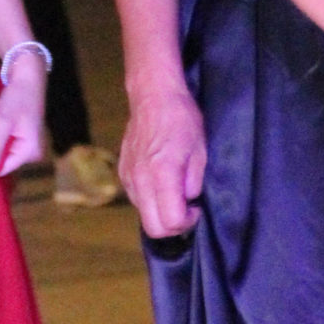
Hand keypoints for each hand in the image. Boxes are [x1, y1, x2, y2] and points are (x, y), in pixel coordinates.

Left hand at [0, 53, 44, 176]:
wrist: (28, 76)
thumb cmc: (17, 98)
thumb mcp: (3, 123)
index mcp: (30, 151)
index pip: (3, 168)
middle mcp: (32, 151)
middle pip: (5, 161)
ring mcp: (29, 143)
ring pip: (5, 151)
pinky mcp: (24, 134)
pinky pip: (8, 143)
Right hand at [118, 83, 205, 235]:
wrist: (152, 95)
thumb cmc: (181, 118)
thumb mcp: (200, 149)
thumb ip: (194, 181)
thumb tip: (188, 200)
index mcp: (162, 173)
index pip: (171, 221)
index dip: (188, 222)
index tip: (197, 207)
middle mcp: (140, 180)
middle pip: (153, 228)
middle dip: (174, 226)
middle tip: (187, 209)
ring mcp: (128, 177)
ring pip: (143, 215)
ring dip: (161, 213)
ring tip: (175, 193)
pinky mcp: (123, 173)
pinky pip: (136, 200)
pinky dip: (151, 201)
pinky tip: (162, 184)